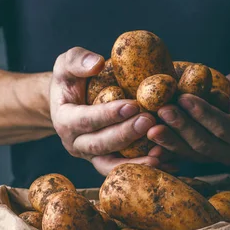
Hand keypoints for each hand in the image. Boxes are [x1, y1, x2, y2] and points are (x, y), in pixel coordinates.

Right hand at [49, 47, 174, 174]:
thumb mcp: (67, 64)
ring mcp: (91, 156)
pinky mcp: (106, 162)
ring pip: (112, 165)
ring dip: (136, 161)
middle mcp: (76, 143)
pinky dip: (143, 168)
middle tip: (150, 121)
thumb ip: (77, 60)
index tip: (133, 105)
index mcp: (64, 120)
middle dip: (126, 134)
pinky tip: (166, 162)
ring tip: (161, 153)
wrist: (71, 103)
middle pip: (101, 144)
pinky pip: (124, 170)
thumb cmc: (72, 79)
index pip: (86, 120)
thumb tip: (97, 63)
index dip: (109, 114)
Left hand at [147, 69, 229, 164]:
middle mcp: (229, 152)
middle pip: (203, 143)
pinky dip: (163, 149)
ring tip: (151, 127)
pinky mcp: (193, 156)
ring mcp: (209, 157)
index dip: (204, 114)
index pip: (224, 128)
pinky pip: (177, 155)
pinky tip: (147, 142)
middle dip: (182, 128)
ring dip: (169, 140)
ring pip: (188, 152)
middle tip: (163, 110)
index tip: (184, 98)